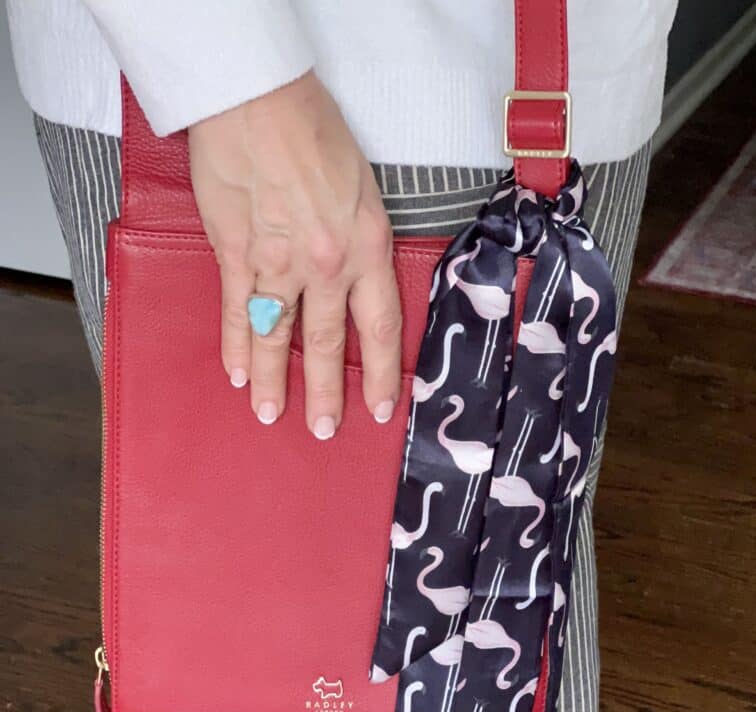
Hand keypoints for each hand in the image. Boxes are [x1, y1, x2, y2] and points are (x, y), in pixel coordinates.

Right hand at [188, 71, 401, 437]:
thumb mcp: (362, 187)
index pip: (381, 326)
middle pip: (328, 345)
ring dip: (272, 381)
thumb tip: (349, 275)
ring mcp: (279, 264)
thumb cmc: (313, 129)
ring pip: (277, 337)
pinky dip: (235, 345)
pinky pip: (238, 312)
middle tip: (323, 430)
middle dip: (327, 394)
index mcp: (368, 247)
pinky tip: (235, 373)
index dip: (383, 373)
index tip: (383, 408)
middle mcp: (328, 266)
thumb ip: (357, 238)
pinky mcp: (237, 254)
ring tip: (271, 415)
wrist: (259, 99)